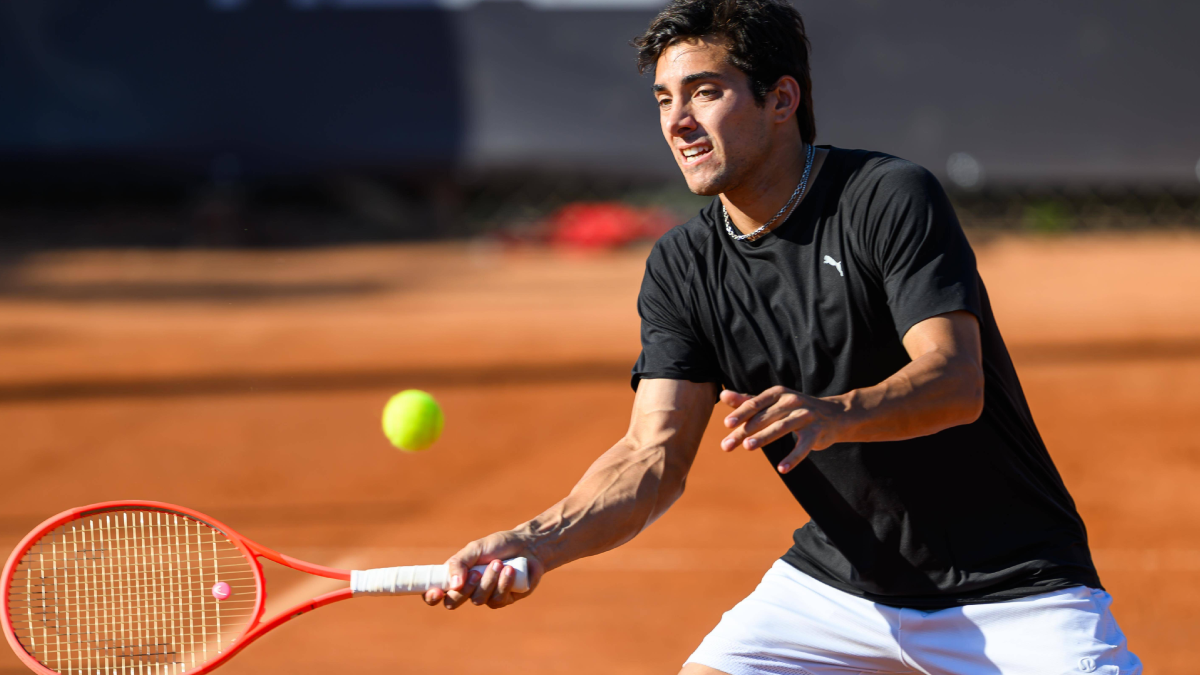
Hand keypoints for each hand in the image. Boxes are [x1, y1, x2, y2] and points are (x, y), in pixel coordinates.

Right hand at [422, 530, 545, 609]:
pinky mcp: (503, 600)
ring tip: (499, 563)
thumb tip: (453, 585)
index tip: (436, 592)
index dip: (432, 597)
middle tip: (476, 572)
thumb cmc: (499, 545)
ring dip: (489, 581)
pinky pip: (497, 600)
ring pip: (478, 600)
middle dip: (464, 588)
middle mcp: (468, 589)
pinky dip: (503, 583)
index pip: (437, 592)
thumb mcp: (475, 548)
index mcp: (456, 576)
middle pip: (454, 602)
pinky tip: (511, 570)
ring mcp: (485, 596)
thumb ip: (459, 563)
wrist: (528, 546)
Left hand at [719, 386, 844, 473]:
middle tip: (726, 445)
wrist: (834, 415)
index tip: (726, 425)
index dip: (740, 414)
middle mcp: (791, 401)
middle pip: (763, 418)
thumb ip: (748, 401)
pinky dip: (793, 458)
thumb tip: (722, 395)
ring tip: (748, 447)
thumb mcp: (773, 402)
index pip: (754, 403)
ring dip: (764, 437)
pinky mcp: (817, 432)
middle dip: (744, 432)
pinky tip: (782, 469)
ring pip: (781, 427)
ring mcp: (805, 416)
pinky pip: (803, 447)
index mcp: (777, 393)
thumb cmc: (795, 408)